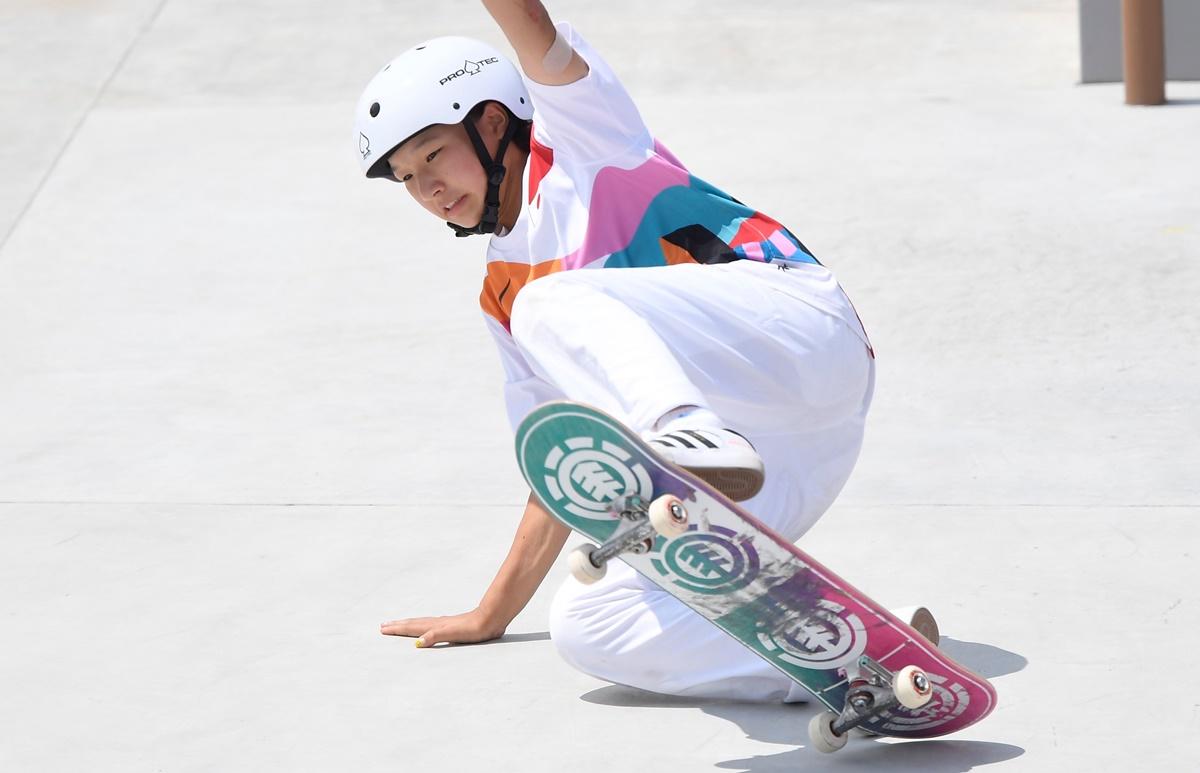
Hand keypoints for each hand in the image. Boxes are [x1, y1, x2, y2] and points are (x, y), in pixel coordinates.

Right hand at [380, 608, 505, 647]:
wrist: (491, 619)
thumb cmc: (474, 628)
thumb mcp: (454, 634)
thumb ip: (435, 636)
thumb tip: (418, 642)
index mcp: (436, 626)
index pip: (412, 627)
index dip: (398, 629)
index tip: (383, 629)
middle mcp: (438, 623)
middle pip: (414, 623)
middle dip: (399, 625)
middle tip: (384, 625)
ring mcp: (445, 623)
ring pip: (422, 622)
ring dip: (409, 624)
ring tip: (400, 624)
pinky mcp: (453, 625)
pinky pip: (431, 625)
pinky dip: (423, 626)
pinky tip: (428, 627)